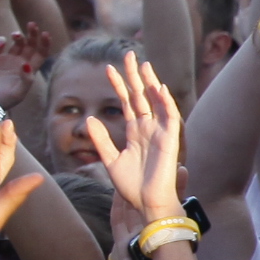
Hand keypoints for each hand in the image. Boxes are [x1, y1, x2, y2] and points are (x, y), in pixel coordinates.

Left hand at [74, 52, 184, 225]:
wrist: (147, 204)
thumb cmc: (131, 187)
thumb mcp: (109, 160)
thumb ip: (100, 139)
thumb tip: (89, 118)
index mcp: (134, 132)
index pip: (125, 102)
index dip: (118, 85)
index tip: (107, 68)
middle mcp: (148, 128)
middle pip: (140, 96)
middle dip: (134, 76)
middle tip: (128, 54)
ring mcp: (159, 133)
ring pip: (155, 102)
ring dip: (150, 83)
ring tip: (143, 64)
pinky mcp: (170, 140)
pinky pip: (169, 117)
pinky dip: (165, 102)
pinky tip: (158, 87)